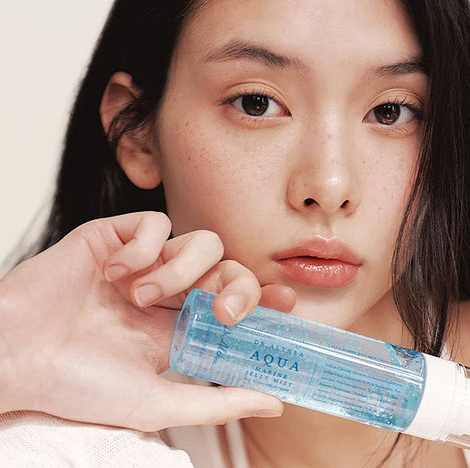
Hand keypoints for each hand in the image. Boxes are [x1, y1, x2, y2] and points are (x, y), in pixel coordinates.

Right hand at [0, 211, 295, 430]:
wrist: (16, 357)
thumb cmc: (78, 385)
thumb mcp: (156, 402)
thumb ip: (218, 401)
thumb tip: (275, 404)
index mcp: (178, 326)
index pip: (234, 300)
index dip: (263, 297)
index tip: (284, 301)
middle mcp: (166, 290)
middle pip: (226, 265)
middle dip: (235, 283)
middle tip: (223, 309)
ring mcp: (142, 261)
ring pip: (197, 240)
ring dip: (179, 268)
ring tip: (142, 297)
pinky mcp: (114, 236)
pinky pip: (152, 223)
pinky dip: (143, 246)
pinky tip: (117, 271)